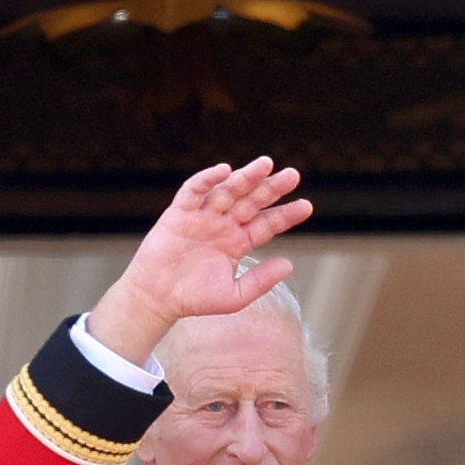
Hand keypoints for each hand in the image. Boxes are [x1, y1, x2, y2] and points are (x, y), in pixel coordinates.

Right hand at [82, 159, 311, 361]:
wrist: (157, 299)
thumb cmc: (195, 298)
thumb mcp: (235, 295)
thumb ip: (261, 280)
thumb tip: (289, 265)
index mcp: (238, 241)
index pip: (267, 223)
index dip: (286, 214)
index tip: (307, 206)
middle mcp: (223, 224)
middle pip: (251, 200)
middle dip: (271, 188)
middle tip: (293, 175)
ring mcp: (202, 217)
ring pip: (227, 191)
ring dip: (245, 177)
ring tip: (265, 165)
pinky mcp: (179, 213)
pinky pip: (194, 191)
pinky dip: (207, 179)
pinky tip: (224, 170)